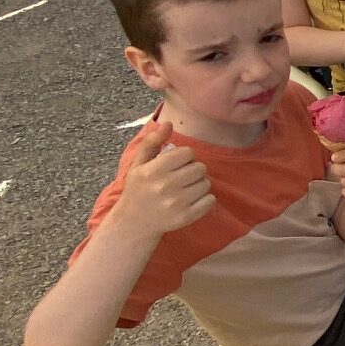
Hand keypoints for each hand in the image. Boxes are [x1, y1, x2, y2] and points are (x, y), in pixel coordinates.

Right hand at [114, 121, 215, 239]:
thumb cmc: (138, 188)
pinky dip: (205, 199)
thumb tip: (168, 123)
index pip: (187, 153)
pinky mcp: (185, 218)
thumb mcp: (139, 163)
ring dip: (199, 184)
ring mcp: (176, 204)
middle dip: (193, 169)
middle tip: (183, 176)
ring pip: (206, 184)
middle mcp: (164, 187)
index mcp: (153, 171)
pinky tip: (192, 199)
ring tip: (186, 188)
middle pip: (200, 168)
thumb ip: (152, 141)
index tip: (177, 163)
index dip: (185, 156)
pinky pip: (210, 201)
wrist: (134, 222)